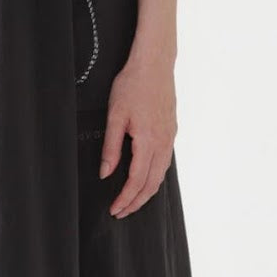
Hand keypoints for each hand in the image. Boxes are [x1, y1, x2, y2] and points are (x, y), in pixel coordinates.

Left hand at [98, 55, 176, 217]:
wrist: (154, 64)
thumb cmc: (132, 85)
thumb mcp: (115, 116)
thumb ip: (111, 147)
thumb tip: (105, 172)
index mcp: (148, 141)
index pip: (136, 180)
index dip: (125, 198)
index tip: (115, 209)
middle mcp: (163, 142)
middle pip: (152, 183)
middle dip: (136, 202)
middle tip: (121, 212)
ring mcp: (170, 137)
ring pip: (161, 174)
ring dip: (147, 191)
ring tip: (132, 200)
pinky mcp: (171, 131)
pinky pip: (165, 162)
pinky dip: (155, 176)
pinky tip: (146, 177)